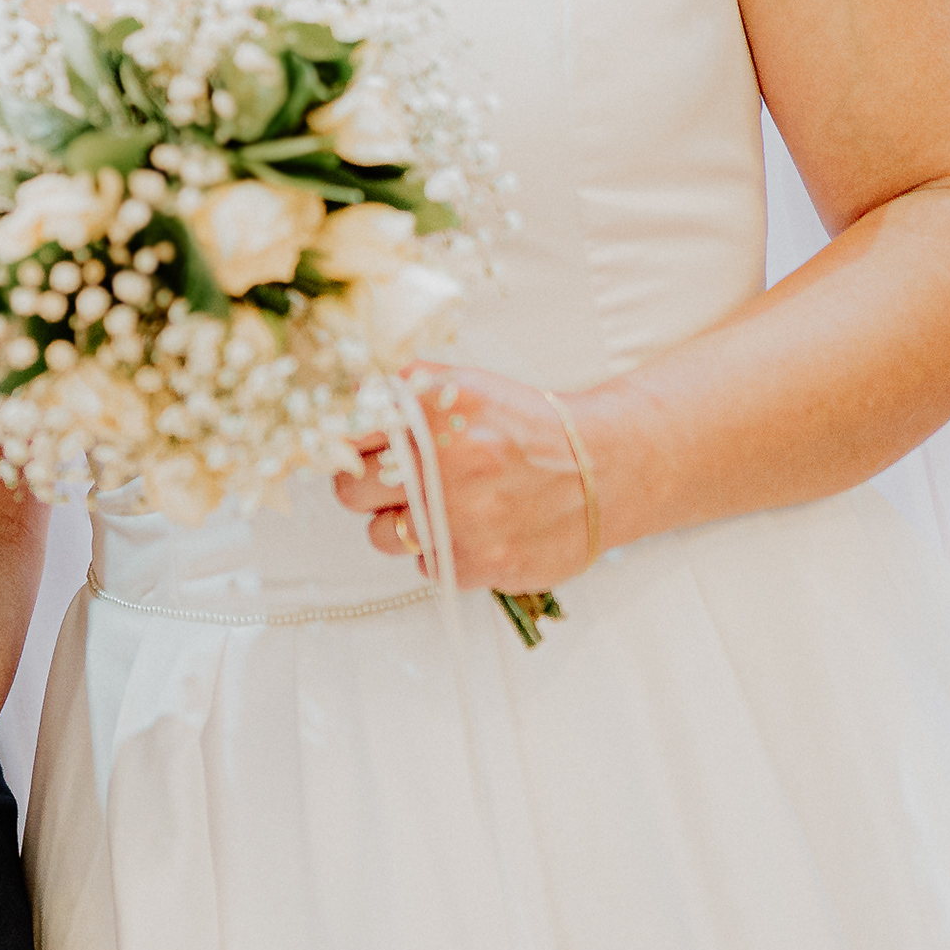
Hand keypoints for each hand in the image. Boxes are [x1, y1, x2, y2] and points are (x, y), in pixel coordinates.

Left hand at [333, 364, 599, 592]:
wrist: (607, 467)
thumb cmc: (528, 426)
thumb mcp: (466, 385)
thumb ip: (403, 388)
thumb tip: (346, 404)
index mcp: (431, 412)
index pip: (344, 434)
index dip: (342, 445)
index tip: (351, 451)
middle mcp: (441, 465)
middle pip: (348, 490)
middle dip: (365, 486)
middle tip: (394, 480)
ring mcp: (459, 519)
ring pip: (381, 535)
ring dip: (401, 523)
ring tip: (440, 506)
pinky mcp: (479, 562)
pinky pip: (425, 564)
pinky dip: (442, 550)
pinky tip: (473, 528)